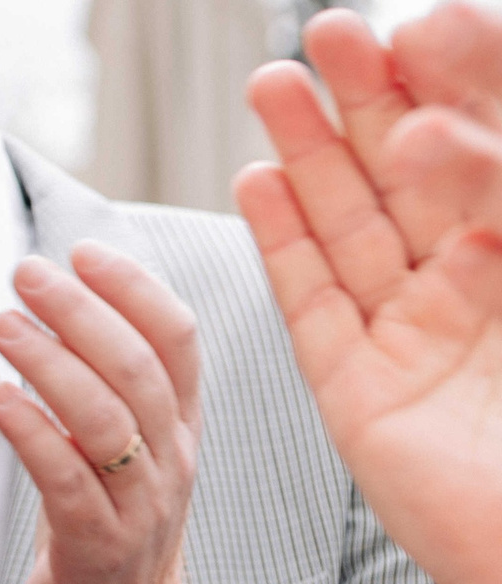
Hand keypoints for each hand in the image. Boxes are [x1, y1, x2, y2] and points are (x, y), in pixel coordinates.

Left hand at [0, 243, 201, 583]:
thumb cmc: (103, 534)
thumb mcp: (118, 454)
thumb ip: (103, 391)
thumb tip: (59, 312)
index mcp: (180, 429)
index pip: (177, 339)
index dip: (133, 287)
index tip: (81, 251)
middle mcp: (171, 461)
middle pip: (138, 367)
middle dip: (82, 311)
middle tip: (25, 272)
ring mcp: (139, 506)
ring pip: (106, 417)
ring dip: (49, 361)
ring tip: (1, 323)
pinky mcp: (95, 548)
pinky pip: (67, 479)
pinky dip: (31, 431)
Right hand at [236, 5, 501, 583]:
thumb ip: (500, 199)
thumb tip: (440, 131)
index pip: (491, 150)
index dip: (459, 82)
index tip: (425, 23)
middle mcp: (477, 290)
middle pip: (415, 175)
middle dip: (371, 99)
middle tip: (332, 34)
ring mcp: (414, 338)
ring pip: (356, 228)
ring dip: (314, 153)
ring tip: (274, 87)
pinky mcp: (359, 394)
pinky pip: (314, 308)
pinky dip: (284, 245)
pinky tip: (259, 184)